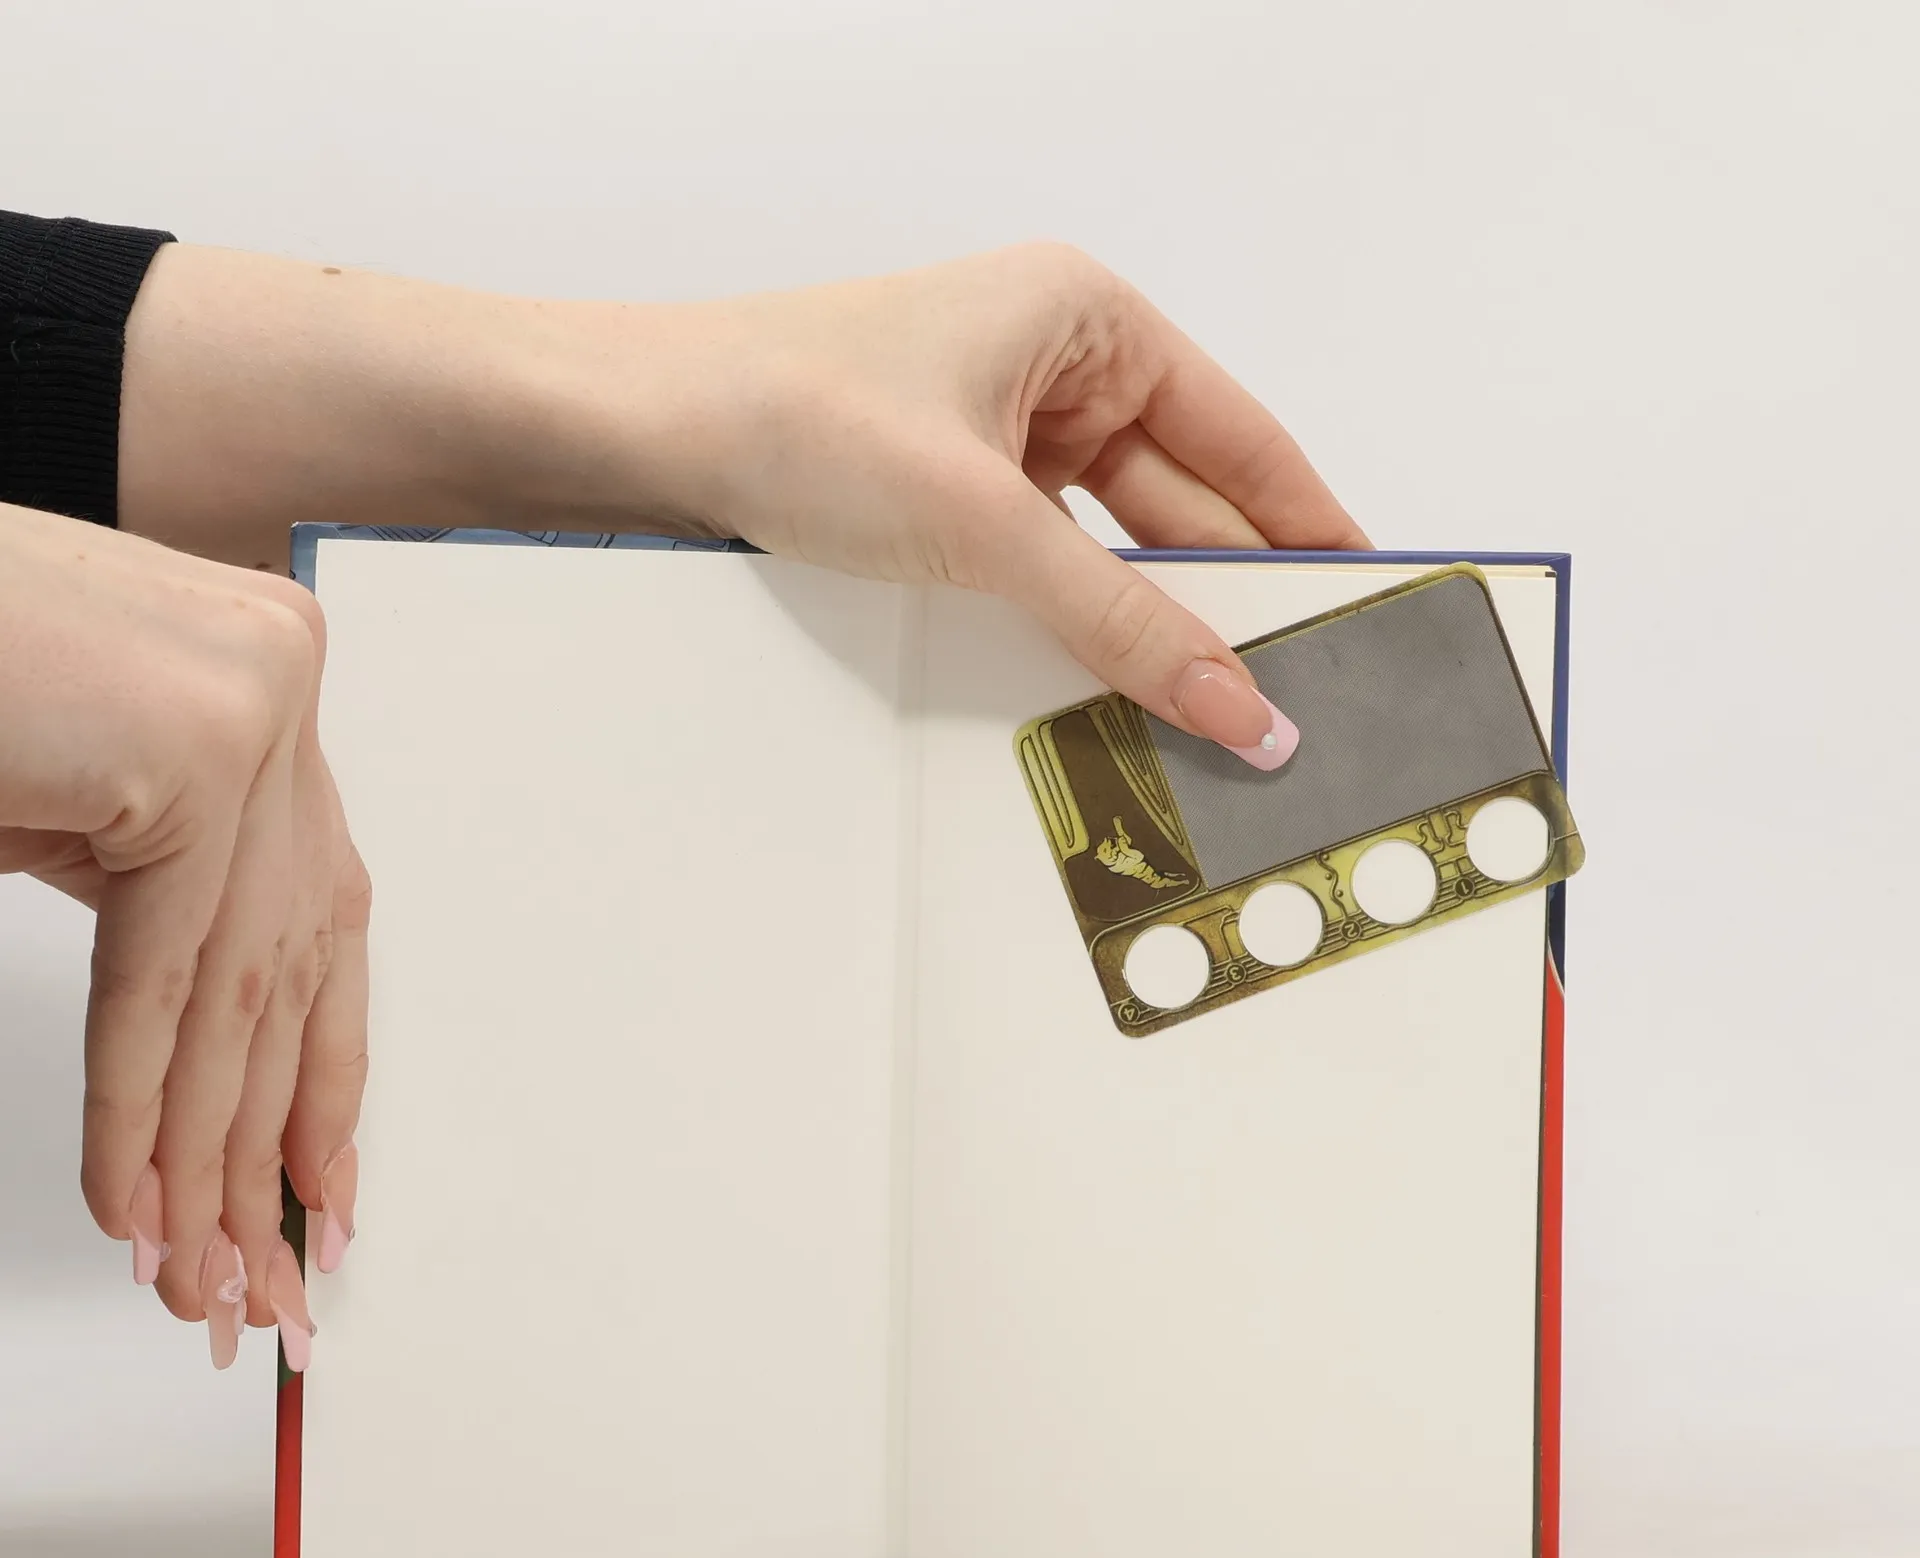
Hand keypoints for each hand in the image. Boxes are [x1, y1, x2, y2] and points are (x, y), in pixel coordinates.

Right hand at [0, 504, 367, 1367]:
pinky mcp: (190, 749)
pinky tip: (132, 1207)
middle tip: (262, 1282)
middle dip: (268, 1148)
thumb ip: (173, 902)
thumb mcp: (85, 811)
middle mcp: (282, 691)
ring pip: (237, 994)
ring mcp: (249, 710)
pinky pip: (163, 977)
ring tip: (192, 1279)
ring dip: (203, 1160)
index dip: (324, 1076)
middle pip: (289, 972)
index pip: (321, 926)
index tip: (325, 1196)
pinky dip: (136, 1106)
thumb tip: (222, 1071)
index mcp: (270, 695)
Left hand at [602, 243, 1369, 758]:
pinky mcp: (955, 493)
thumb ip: (1121, 619)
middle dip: (1232, 592)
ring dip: (1157, 617)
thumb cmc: (795, 410)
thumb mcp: (986, 523)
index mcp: (1088, 320)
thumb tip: (1232, 699)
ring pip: (1117, 541)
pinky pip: (1055, 562)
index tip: (1364, 599)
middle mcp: (1056, 367)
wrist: (646, 434)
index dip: (1309, 524)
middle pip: (1184, 497)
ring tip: (1223, 702)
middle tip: (1296, 684)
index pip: (1241, 439)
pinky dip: (1088, 618)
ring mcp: (1003, 434)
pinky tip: (1124, 678)